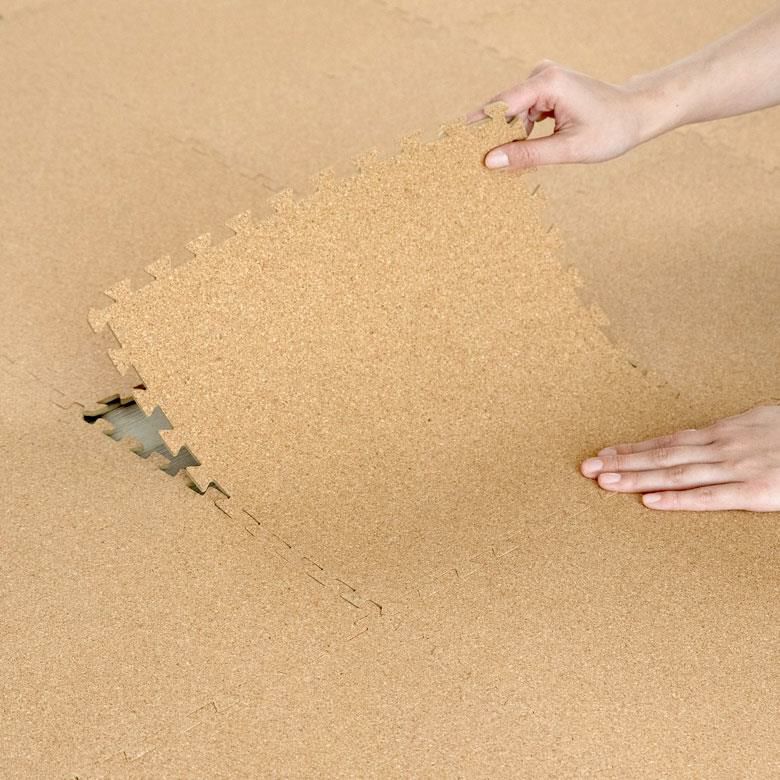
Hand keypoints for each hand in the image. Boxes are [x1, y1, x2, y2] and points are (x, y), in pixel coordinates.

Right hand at [471, 61, 649, 170]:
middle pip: (502, 107)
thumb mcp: (568, 149)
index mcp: (547, 83)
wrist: (636, 114)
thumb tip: (491, 162)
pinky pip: (521, 111)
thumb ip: (528, 155)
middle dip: (489, 134)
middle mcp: (542, 74)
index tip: (456, 145)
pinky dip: (517, 131)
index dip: (476, 127)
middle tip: (473, 162)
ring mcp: (543, 79)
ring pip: (510, 112)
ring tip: (497, 161)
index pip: (500, 105)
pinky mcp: (545, 89)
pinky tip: (517, 150)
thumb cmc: (610, 130)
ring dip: (505, 136)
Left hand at [580, 405, 779, 511]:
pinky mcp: (757, 490)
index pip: (667, 440)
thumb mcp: (760, 424)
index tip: (602, 454)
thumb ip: (729, 434)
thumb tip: (703, 439)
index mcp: (724, 430)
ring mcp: (738, 467)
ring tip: (604, 482)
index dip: (632, 449)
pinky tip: (649, 502)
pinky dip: (678, 500)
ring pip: (677, 474)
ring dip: (637, 478)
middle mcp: (723, 446)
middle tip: (586, 468)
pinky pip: (710, 497)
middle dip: (621, 462)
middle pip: (662, 455)